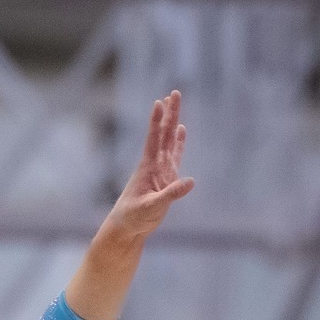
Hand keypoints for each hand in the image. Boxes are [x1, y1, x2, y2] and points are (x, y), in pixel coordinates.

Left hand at [105, 90, 194, 240]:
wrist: (128, 227)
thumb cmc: (134, 217)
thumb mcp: (152, 207)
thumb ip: (171, 194)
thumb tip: (191, 181)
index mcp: (148, 167)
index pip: (153, 139)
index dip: (156, 121)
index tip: (160, 102)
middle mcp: (154, 164)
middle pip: (163, 133)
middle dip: (169, 113)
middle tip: (174, 92)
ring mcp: (160, 169)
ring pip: (169, 140)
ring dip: (173, 122)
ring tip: (175, 102)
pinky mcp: (166, 178)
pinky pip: (175, 156)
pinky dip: (179, 142)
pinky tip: (182, 129)